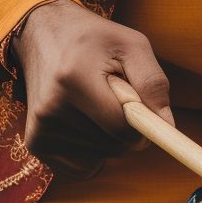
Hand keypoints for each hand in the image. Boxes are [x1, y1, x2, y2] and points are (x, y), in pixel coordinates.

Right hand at [11, 2, 172, 180]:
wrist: (43, 34)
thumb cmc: (94, 39)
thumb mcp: (131, 45)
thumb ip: (153, 83)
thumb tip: (166, 125)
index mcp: (74, 79)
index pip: (122, 128)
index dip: (144, 124)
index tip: (145, 111)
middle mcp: (51, 108)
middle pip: (113, 147)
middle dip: (127, 131)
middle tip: (117, 99)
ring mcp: (40, 129)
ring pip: (100, 157)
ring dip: (109, 137)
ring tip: (95, 103)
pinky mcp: (36, 143)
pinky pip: (82, 168)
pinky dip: (93, 152)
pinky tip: (85, 122)